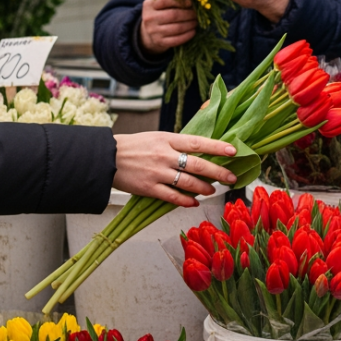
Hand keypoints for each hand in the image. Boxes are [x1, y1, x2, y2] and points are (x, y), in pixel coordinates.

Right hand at [112, 132, 238, 206]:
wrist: (106, 157)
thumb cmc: (134, 145)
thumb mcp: (157, 137)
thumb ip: (177, 144)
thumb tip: (201, 151)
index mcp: (168, 139)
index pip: (198, 142)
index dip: (217, 147)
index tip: (234, 151)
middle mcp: (165, 155)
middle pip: (198, 165)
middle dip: (218, 172)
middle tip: (231, 178)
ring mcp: (157, 172)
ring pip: (188, 183)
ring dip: (203, 188)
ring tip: (211, 191)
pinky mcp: (148, 188)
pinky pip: (172, 197)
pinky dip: (185, 201)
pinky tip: (193, 203)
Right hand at [139, 0, 196, 54]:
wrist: (150, 31)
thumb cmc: (160, 13)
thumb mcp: (162, 4)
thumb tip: (191, 1)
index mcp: (149, 5)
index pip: (164, 0)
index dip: (180, 1)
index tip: (190, 2)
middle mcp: (149, 18)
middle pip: (174, 15)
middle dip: (189, 14)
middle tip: (196, 14)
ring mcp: (153, 32)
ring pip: (177, 28)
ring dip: (190, 24)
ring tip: (195, 22)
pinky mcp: (159, 42)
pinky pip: (177, 40)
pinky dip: (187, 35)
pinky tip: (193, 31)